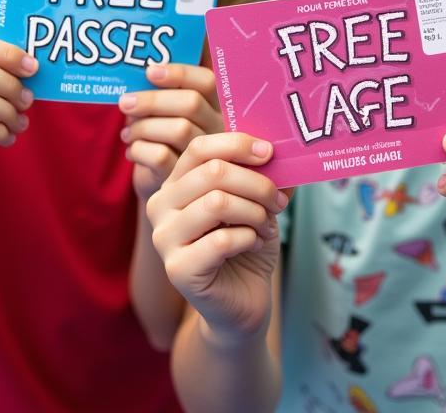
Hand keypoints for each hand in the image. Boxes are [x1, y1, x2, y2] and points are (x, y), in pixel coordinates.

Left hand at [119, 62, 223, 199]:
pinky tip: (131, 151)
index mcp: (216, 108)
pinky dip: (139, 149)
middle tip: (125, 102)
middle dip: (152, 100)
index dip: (180, 73)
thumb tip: (135, 73)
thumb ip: (162, 96)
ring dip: (143, 126)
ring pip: (179, 129)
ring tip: (127, 133)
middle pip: (191, 103)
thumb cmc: (164, 144)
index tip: (150, 71)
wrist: (166, 196)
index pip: (207, 82)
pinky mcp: (187, 180)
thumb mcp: (167, 117)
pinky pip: (161, 156)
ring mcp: (207, 156)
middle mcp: (218, 130)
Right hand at [146, 133, 286, 339]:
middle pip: (212, 172)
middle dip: (257, 183)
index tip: (269, 153)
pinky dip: (248, 238)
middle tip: (279, 200)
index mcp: (175, 182)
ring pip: (217, 203)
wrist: (242, 301)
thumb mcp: (256, 202)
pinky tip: (253, 244)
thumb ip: (264, 176)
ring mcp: (164, 238)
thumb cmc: (246, 245)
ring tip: (266, 226)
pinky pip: (222, 240)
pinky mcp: (177, 269)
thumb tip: (284, 151)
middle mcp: (161, 205)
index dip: (236, 144)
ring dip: (255, 212)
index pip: (199, 148)